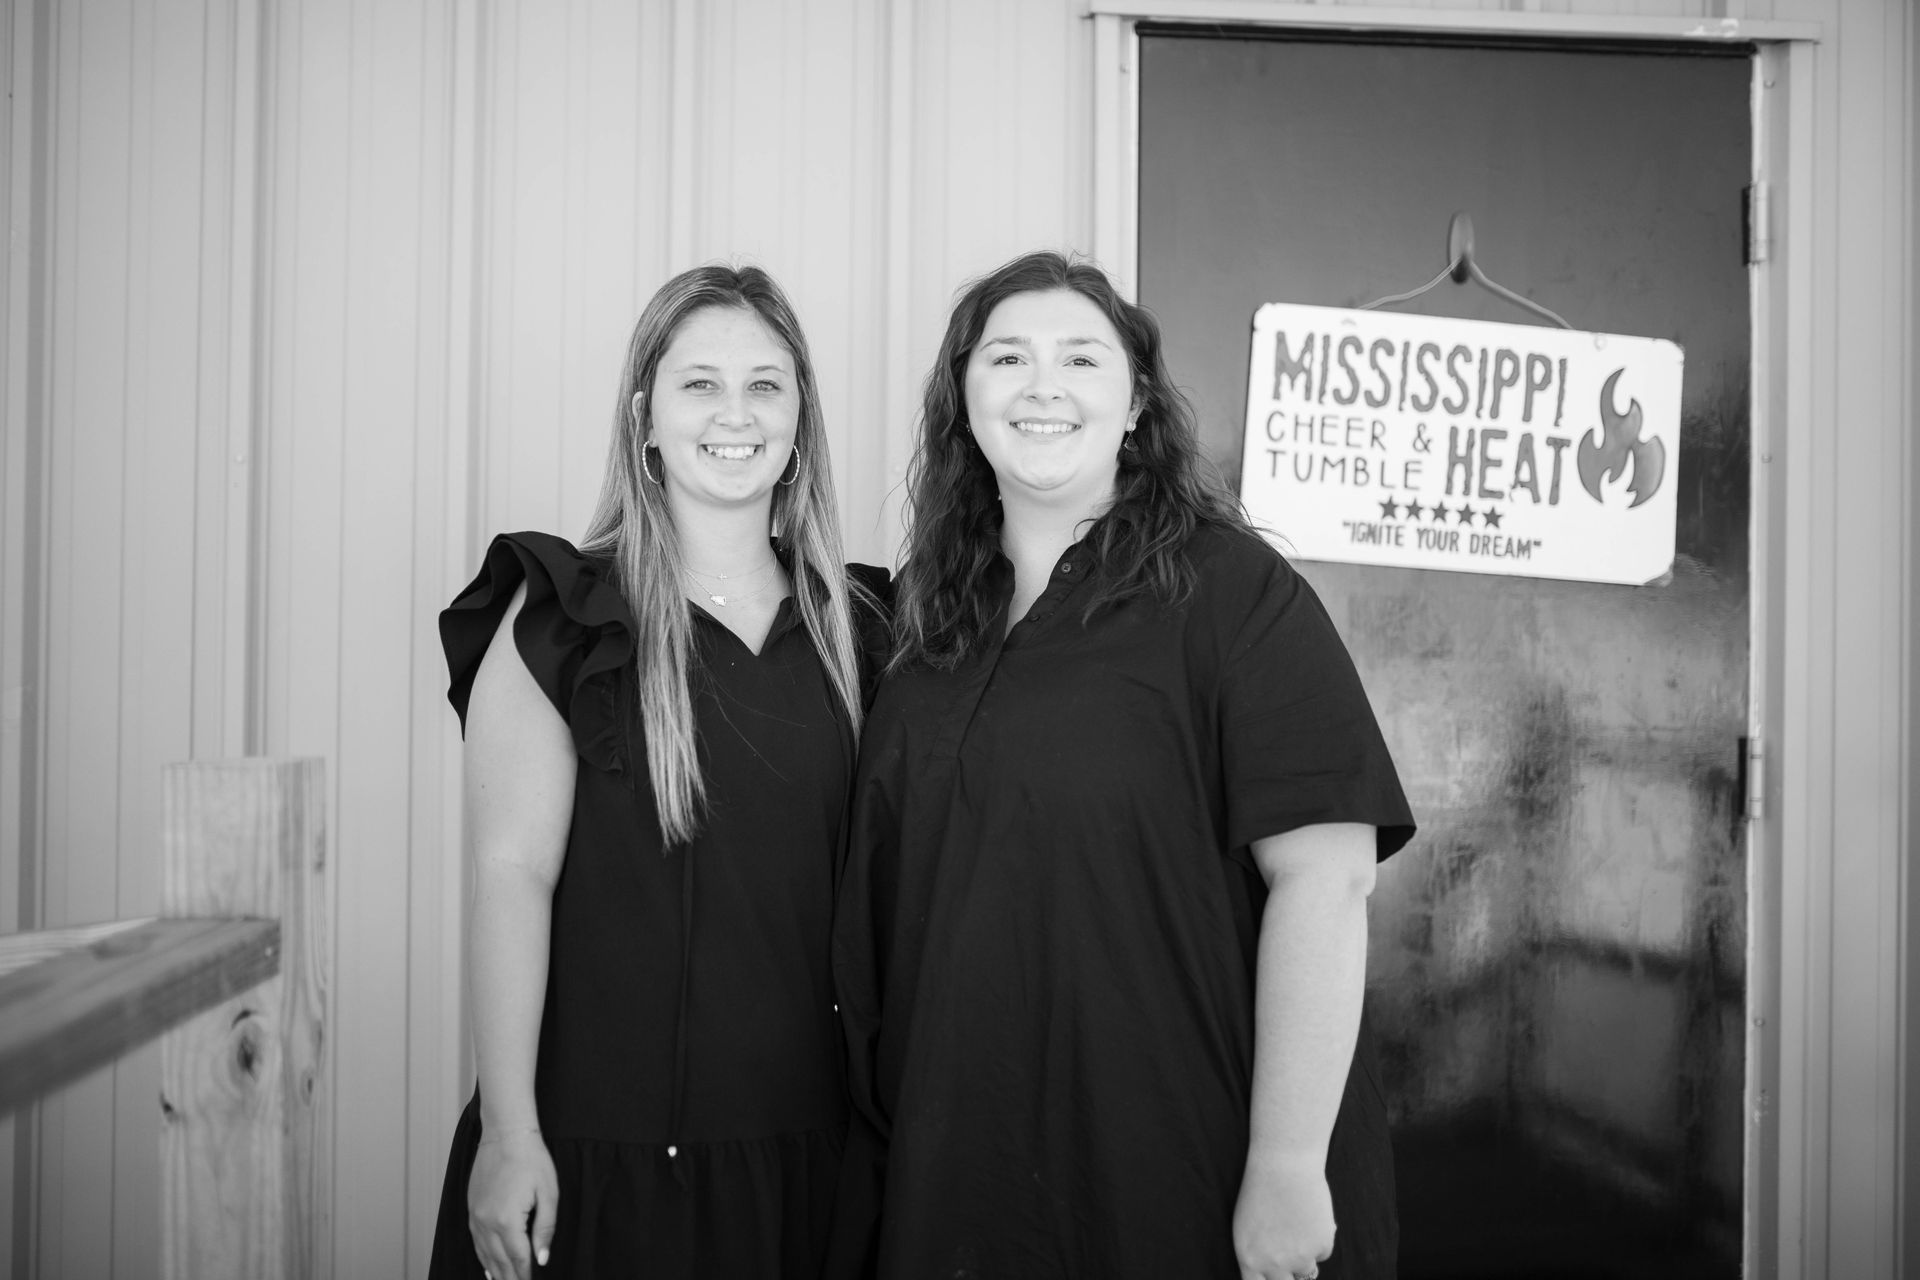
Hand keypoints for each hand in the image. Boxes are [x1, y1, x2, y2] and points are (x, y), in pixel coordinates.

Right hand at [468, 1128, 557, 1278]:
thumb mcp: (548, 1193)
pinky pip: (475, 1241)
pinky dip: (482, 1257)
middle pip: (499, 1261)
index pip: (519, 1258)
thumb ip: (545, 1228)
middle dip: (510, 1278)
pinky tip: (488, 1267)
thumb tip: (543, 1258)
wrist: (506, 1134)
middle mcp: (487, 1222)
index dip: (526, 1274)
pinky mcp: (472, 1208)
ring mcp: (476, 1216)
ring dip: (495, 1272)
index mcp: (508, 1221)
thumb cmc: (531, 1159)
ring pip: (485, 1254)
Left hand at [1232, 1155, 1333, 1279]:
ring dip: (1307, 1254)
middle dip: (1292, 1278)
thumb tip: (1273, 1273)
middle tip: (1294, 1260)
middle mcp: (1272, 1264)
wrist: (1283, 1164)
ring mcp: (1298, 1259)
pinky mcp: (1320, 1247)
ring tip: (1298, 1222)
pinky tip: (1311, 1214)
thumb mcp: (1248, 1227)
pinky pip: (1323, 1252)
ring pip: (1307, 1271)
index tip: (1280, 1275)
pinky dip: (1321, 1238)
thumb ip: (1259, 1255)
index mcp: (1248, 1259)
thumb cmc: (1262, 1190)